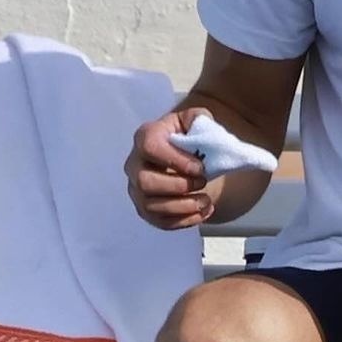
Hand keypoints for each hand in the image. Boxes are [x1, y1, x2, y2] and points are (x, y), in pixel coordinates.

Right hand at [124, 107, 215, 229]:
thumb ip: (199, 118)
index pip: (150, 148)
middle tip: (203, 182)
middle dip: (179, 186)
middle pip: (146, 182)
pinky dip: (186, 221)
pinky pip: (161, 222)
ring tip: (207, 201)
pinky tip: (204, 211)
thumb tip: (201, 125)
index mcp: (145, 138)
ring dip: (184, 207)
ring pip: (152, 206)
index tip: (200, 168)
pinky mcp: (147, 210)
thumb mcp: (195, 121)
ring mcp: (138, 190)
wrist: (187, 157)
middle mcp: (135, 165)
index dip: (176, 160)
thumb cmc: (188, 137)